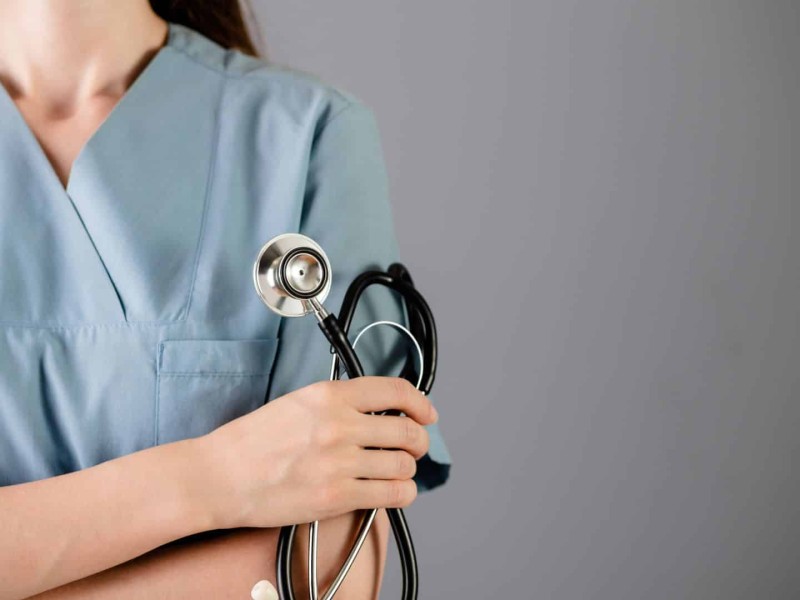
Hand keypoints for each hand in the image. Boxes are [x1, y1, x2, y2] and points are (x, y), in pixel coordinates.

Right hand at [198, 376, 437, 529]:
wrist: (219, 476)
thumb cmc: (252, 442)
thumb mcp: (298, 403)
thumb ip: (339, 404)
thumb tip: (378, 413)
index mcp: (329, 395)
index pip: (395, 391)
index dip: (420, 404)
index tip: (426, 414)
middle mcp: (339, 425)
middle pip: (407, 431)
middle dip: (418, 441)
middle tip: (414, 447)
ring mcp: (339, 462)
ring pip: (403, 465)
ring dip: (407, 469)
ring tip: (397, 471)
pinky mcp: (336, 496)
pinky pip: (390, 494)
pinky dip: (401, 493)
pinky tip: (393, 491)